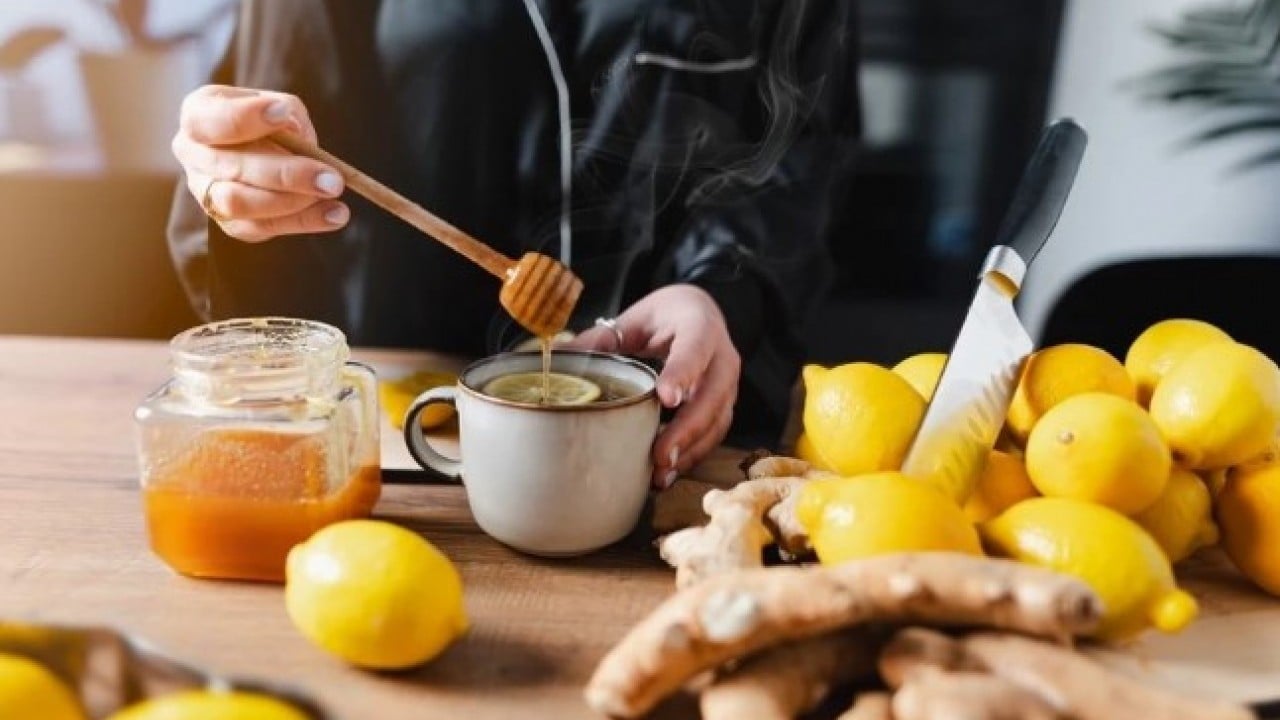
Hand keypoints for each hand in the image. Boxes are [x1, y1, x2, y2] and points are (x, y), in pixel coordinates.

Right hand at [172, 85, 348, 241]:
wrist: (259, 149)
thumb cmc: (267, 121)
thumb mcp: (276, 104)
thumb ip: (285, 113)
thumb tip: (299, 139)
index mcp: (197, 116)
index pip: (208, 120)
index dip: (244, 117)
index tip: (283, 113)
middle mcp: (193, 156)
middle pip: (231, 168)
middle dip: (286, 173)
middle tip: (332, 178)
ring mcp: (206, 193)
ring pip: (241, 204)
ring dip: (292, 201)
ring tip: (332, 191)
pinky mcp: (230, 222)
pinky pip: (262, 227)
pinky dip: (303, 222)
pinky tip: (335, 214)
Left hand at [563, 284, 740, 488]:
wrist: (698, 313)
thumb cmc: (664, 317)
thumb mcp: (635, 319)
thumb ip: (601, 339)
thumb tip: (558, 357)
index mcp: (699, 324)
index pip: (695, 349)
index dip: (682, 374)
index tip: (666, 399)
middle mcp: (722, 355)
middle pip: (713, 395)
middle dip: (688, 429)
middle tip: (660, 455)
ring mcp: (728, 383)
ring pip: (718, 420)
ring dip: (691, 450)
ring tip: (661, 474)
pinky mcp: (724, 405)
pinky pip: (715, 433)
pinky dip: (693, 454)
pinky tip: (668, 471)